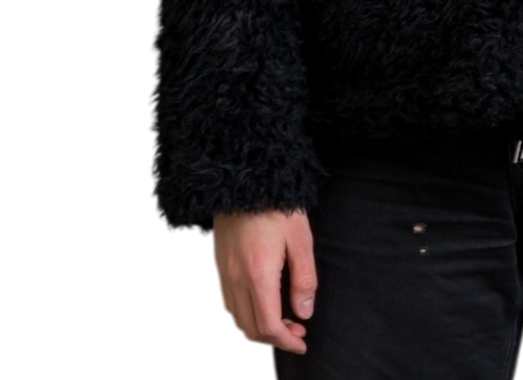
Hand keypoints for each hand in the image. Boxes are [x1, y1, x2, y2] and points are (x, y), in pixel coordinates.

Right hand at [211, 209, 316, 353]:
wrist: (244, 181)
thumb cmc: (277, 207)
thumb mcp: (300, 238)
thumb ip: (304, 278)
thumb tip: (304, 312)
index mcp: (259, 275)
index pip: (269, 326)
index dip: (286, 341)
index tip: (302, 342)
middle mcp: (236, 280)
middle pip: (251, 329)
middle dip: (275, 338)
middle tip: (297, 331)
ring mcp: (224, 274)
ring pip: (237, 320)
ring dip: (259, 329)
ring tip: (282, 320)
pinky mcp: (218, 267)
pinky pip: (228, 304)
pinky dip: (244, 316)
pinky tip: (262, 305)